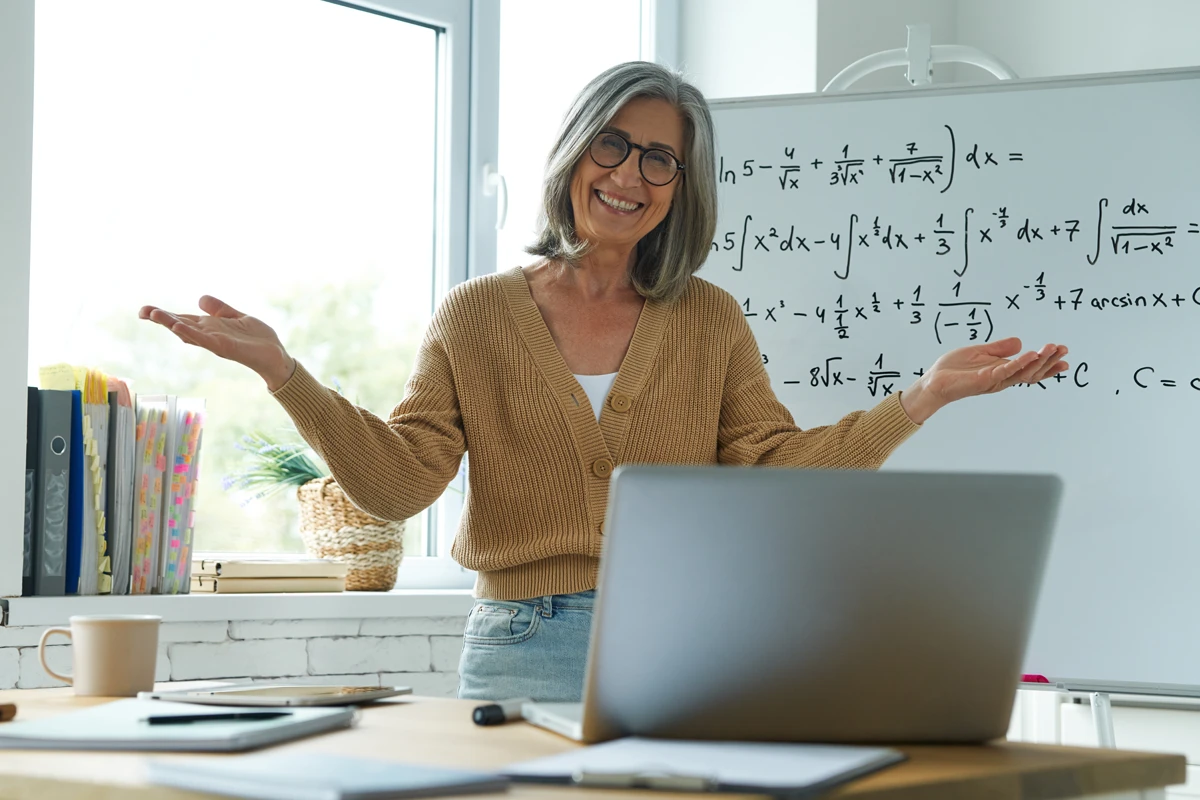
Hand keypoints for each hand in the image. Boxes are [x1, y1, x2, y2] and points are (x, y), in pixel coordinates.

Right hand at [138, 296, 296, 390]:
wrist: (276, 355)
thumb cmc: (257, 339)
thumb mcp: (237, 316)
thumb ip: (219, 309)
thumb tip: (200, 298)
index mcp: (210, 327)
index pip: (182, 319)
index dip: (164, 315)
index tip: (145, 309)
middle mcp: (208, 335)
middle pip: (180, 325)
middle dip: (161, 319)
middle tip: (142, 311)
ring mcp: (215, 342)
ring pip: (188, 332)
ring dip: (171, 323)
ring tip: (154, 314)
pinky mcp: (225, 348)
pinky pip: (205, 340)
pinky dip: (191, 333)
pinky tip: (179, 327)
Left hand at [899, 337, 1067, 423]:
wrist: (933, 381)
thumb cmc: (953, 369)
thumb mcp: (979, 352)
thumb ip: (999, 348)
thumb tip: (1020, 342)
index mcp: (1002, 371)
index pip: (1030, 368)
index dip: (1047, 362)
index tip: (1062, 353)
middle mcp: (1002, 378)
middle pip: (1032, 371)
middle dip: (1049, 361)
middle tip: (1063, 349)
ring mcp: (994, 380)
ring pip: (1023, 372)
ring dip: (1039, 360)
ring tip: (1052, 349)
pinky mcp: (985, 379)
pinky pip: (1006, 370)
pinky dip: (1019, 362)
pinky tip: (1031, 354)